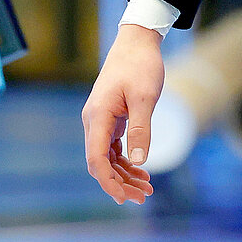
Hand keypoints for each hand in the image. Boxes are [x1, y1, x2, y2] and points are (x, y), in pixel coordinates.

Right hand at [81, 25, 165, 204]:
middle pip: (100, 163)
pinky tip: (141, 171)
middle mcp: (94, 121)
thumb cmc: (140, 66)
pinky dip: (125, 162)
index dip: (108, 182)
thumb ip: (141, 129)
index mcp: (98, 116)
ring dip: (124, 175)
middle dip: (120, 183)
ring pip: (107, 158)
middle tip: (144, 197)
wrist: (136, 43)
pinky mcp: (109, 119)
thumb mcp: (145, 97)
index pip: (96, 159)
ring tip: (147, 189)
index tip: (125, 198)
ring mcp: (100, 120)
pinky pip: (113, 148)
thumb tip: (140, 161)